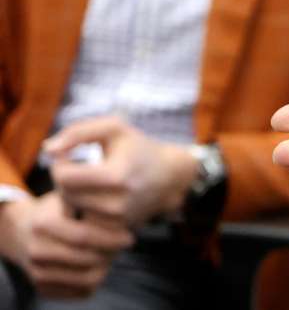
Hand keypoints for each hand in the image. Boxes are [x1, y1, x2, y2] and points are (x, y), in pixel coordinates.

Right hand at [0, 191, 133, 299]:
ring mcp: (37, 272)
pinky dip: (95, 280)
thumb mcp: (69, 197)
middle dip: (111, 252)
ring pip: (86, 279)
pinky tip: (99, 264)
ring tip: (112, 253)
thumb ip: (89, 201)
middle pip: (87, 259)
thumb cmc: (56, 210)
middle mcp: (37, 251)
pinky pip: (80, 291)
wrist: (22, 231)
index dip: (111, 238)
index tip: (129, 237)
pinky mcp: (42, 287)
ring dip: (105, 267)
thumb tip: (120, 207)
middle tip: (123, 244)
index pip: (84, 237)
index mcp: (43, 225)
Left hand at [43, 116, 197, 226]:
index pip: (63, 177)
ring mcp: (118, 220)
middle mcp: (118, 203)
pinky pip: (83, 220)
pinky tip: (94, 195)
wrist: (170, 176)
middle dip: (65, 180)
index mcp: (116, 176)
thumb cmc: (137, 147)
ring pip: (73, 210)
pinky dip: (83, 208)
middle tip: (76, 169)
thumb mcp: (114, 128)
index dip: (59, 164)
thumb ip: (77, 132)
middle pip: (65, 195)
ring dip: (72, 195)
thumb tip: (47, 149)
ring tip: (86, 181)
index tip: (68, 156)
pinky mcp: (117, 230)